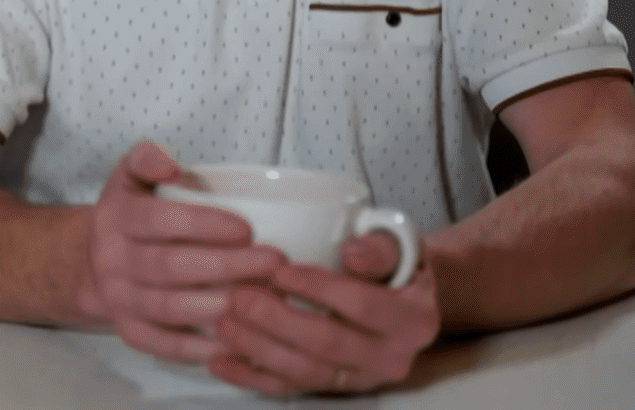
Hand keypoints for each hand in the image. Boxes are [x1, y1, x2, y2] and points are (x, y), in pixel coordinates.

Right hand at [76, 142, 287, 364]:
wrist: (91, 263)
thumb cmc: (130, 216)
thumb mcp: (129, 178)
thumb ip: (147, 158)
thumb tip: (170, 163)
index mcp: (116, 218)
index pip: (159, 221)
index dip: (203, 225)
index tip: (246, 229)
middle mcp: (113, 261)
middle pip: (171, 267)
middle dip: (227, 266)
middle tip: (272, 263)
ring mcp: (120, 300)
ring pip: (171, 309)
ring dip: (220, 306)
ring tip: (262, 299)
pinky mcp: (130, 332)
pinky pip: (166, 345)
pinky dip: (201, 347)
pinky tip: (236, 337)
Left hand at [209, 231, 440, 394]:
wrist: (403, 300)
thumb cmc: (393, 266)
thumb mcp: (397, 245)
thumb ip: (379, 247)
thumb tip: (353, 252)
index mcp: (413, 320)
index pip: (361, 305)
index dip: (318, 288)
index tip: (279, 271)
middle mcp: (391, 358)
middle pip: (329, 344)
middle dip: (279, 323)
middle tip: (240, 298)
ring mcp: (362, 379)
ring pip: (307, 372)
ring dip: (260, 351)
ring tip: (225, 326)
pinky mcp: (335, 390)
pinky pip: (292, 389)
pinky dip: (254, 377)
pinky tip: (222, 362)